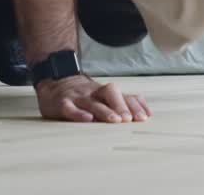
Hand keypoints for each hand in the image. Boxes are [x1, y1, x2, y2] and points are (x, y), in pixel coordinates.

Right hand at [35, 73, 150, 122]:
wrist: (55, 82)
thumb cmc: (85, 94)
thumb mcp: (104, 96)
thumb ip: (125, 102)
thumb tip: (148, 112)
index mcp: (106, 92)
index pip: (123, 95)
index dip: (134, 106)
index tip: (144, 118)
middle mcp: (94, 92)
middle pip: (110, 93)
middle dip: (121, 105)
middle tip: (129, 119)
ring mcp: (78, 97)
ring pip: (93, 102)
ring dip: (105, 111)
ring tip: (115, 121)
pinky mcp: (63, 103)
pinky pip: (70, 108)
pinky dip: (79, 113)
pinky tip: (87, 119)